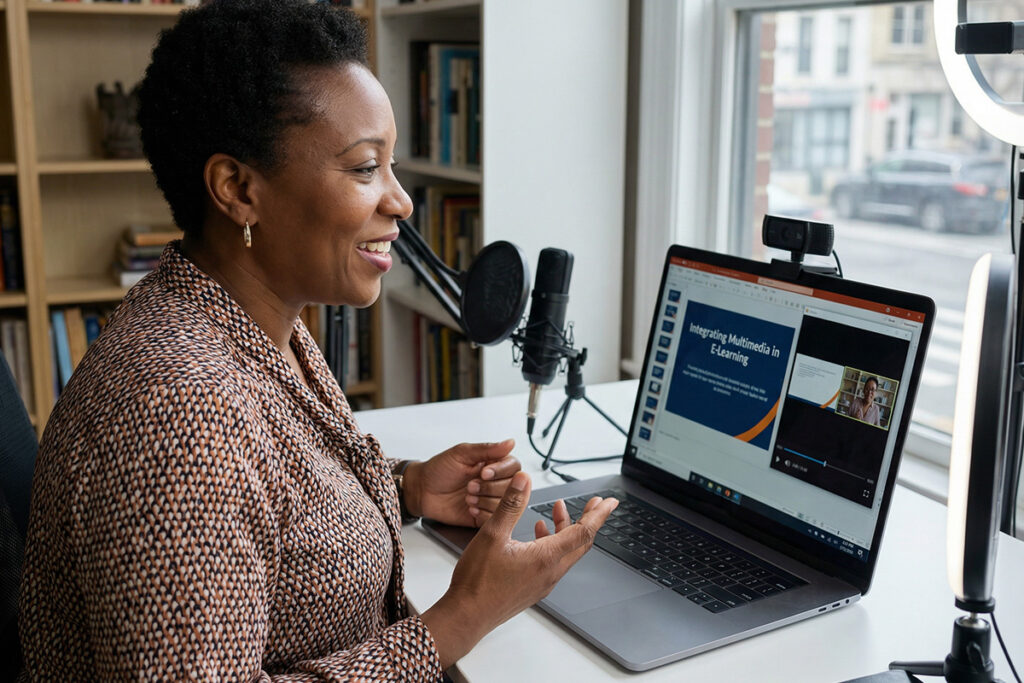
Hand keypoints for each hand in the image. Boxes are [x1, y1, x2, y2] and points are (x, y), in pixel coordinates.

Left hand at [403, 439, 519, 526]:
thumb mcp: (461, 454)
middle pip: (511, 487)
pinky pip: (494, 519)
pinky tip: (469, 508)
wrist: (422, 491)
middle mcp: (495, 482)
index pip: (514, 467)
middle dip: (489, 488)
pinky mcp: (484, 516)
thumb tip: (510, 442)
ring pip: (504, 504)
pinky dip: (482, 514)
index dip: (500, 471)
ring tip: (467, 497)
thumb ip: (487, 449)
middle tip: (470, 486)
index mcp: (493, 464)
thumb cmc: (439, 469)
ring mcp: (490, 500)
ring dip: (484, 501)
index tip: (483, 473)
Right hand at [420, 471, 617, 668]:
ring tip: (559, 510)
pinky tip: (538, 533)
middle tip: (595, 503)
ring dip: (568, 529)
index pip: (584, 532)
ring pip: (567, 551)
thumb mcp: (492, 534)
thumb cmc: (477, 582)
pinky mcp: (534, 587)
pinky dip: (554, 542)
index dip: (599, 514)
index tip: (610, 502)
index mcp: (546, 557)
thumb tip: (524, 480)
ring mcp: (543, 582)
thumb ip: (511, 504)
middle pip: (581, 542)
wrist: (466, 616)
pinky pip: (554, 561)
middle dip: (589, 519)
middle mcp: (551, 572)